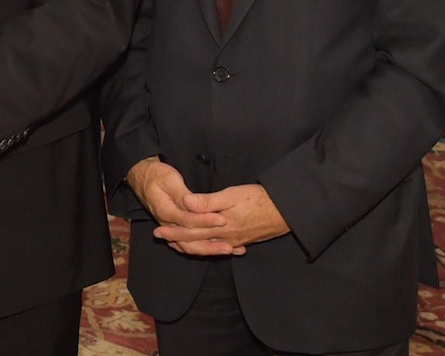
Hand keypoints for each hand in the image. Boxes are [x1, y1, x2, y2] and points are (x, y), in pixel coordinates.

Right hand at [125, 158, 231, 255]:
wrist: (143, 178)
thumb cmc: (157, 176)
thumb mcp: (169, 179)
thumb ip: (181, 194)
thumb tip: (190, 203)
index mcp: (165, 211)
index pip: (188, 220)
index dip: (205, 221)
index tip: (222, 220)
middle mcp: (167, 224)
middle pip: (190, 240)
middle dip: (211, 243)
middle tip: (230, 245)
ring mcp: (171, 228)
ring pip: (189, 246)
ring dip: (209, 250)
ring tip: (228, 250)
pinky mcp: (175, 229)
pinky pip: (189, 244)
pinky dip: (203, 249)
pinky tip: (217, 250)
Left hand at [155, 183, 289, 254]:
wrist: (286, 211)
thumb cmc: (258, 199)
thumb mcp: (230, 195)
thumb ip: (207, 202)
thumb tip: (185, 202)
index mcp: (219, 226)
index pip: (191, 230)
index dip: (174, 229)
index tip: (159, 229)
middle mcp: (226, 237)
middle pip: (197, 239)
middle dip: (178, 239)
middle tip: (161, 238)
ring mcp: (236, 240)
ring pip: (209, 245)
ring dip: (193, 244)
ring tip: (179, 243)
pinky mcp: (245, 240)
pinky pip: (223, 247)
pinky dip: (211, 247)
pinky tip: (210, 247)